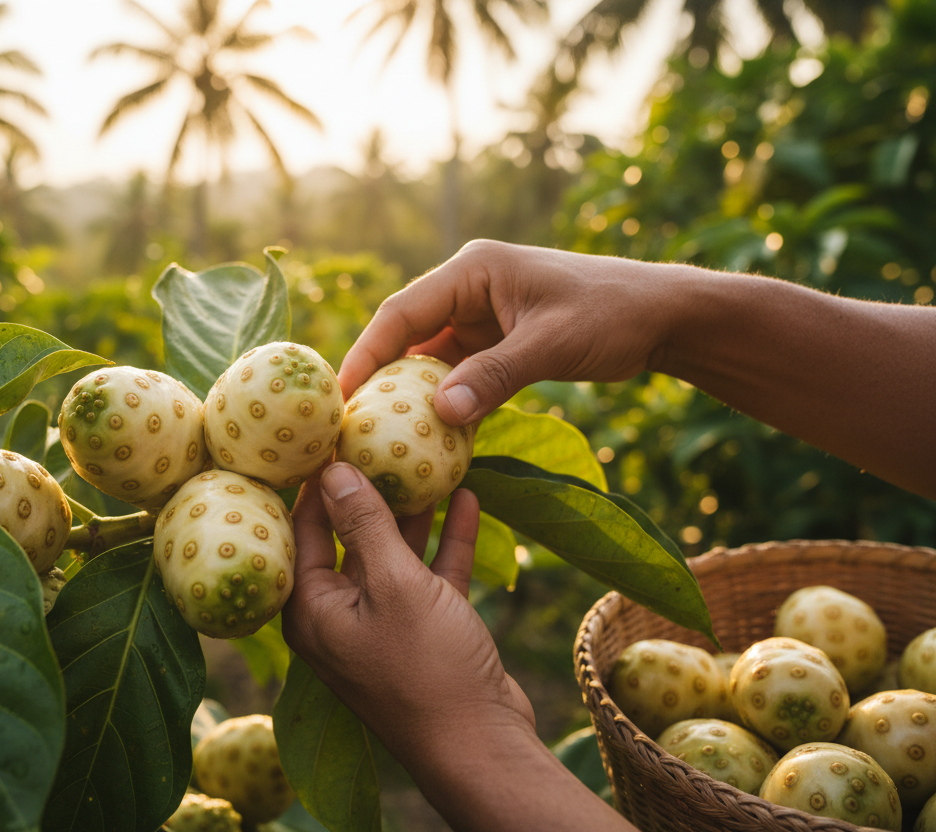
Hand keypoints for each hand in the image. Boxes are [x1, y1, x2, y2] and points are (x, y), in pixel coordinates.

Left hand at [282, 462, 636, 831]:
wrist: (481, 745)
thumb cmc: (426, 668)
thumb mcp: (393, 584)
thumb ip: (364, 524)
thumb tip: (333, 470)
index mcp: (311, 607)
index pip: (301, 528)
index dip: (316, 480)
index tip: (332, 432)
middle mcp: (339, 613)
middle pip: (349, 536)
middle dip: (369, 489)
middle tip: (382, 434)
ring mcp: (384, 622)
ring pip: (393, 552)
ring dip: (413, 511)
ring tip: (426, 458)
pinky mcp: (426, 629)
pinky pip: (431, 573)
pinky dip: (447, 541)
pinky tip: (467, 498)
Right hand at [339, 240, 691, 424]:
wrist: (662, 316)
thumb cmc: (612, 314)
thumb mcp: (552, 344)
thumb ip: (495, 377)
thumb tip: (439, 414)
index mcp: (472, 271)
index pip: (402, 312)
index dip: (367, 353)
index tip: (341, 395)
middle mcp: (467, 290)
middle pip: (406, 337)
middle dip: (379, 379)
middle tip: (350, 425)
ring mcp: (480, 318)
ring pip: (428, 361)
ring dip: (410, 396)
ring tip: (379, 438)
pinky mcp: (495, 344)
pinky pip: (456, 376)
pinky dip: (444, 404)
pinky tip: (429, 438)